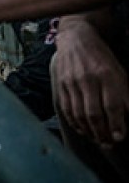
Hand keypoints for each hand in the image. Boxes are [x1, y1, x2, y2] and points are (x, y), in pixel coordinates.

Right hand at [55, 16, 128, 145]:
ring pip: (79, 114)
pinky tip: (82, 129)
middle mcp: (87, 79)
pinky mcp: (60, 85)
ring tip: (97, 139)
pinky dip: (74, 123)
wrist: (76, 40)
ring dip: (88, 131)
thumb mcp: (119, 72)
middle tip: (109, 143)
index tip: (120, 137)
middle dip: (102, 133)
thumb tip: (128, 118)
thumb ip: (124, 94)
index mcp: (107, 74)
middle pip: (93, 113)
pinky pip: (66, 109)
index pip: (112, 105)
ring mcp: (71, 82)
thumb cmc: (101, 58)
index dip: (117, 124)